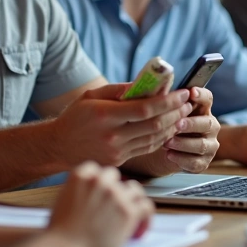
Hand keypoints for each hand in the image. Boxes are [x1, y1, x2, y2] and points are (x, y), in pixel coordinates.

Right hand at [47, 162, 154, 246]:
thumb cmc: (59, 233)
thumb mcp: (62, 201)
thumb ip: (77, 191)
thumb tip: (89, 194)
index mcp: (81, 176)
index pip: (96, 169)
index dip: (99, 181)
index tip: (100, 190)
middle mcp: (100, 181)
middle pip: (115, 176)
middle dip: (114, 188)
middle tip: (114, 204)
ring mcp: (116, 195)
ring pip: (134, 189)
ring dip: (132, 199)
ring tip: (131, 213)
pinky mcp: (129, 212)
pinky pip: (146, 207)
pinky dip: (146, 217)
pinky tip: (141, 229)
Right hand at [51, 83, 191, 167]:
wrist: (58, 146)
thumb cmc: (75, 116)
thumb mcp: (92, 96)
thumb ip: (119, 90)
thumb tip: (148, 85)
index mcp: (105, 115)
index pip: (145, 109)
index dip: (168, 101)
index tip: (182, 92)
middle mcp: (112, 136)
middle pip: (154, 125)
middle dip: (176, 112)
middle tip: (188, 102)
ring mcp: (116, 151)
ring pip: (154, 139)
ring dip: (172, 125)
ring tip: (182, 113)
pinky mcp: (119, 161)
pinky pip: (146, 148)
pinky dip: (161, 137)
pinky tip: (168, 127)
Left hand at [161, 87, 220, 172]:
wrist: (167, 151)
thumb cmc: (168, 126)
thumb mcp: (167, 113)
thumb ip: (166, 102)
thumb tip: (156, 88)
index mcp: (203, 110)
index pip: (207, 99)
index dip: (201, 95)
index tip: (191, 92)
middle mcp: (210, 126)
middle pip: (207, 123)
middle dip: (191, 124)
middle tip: (177, 124)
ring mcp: (210, 145)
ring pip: (201, 145)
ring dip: (183, 143)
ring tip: (167, 142)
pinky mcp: (204, 162)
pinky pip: (195, 162)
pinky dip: (181, 159)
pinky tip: (169, 155)